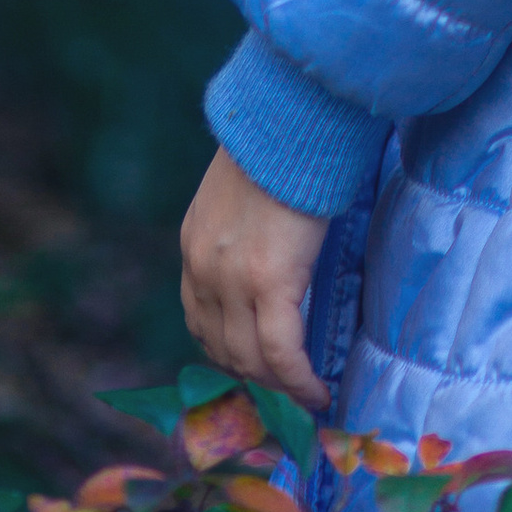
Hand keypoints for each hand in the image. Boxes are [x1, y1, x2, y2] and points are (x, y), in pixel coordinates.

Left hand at [179, 143, 330, 408]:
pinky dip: (297, 381)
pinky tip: (317, 392)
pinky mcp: (269, 281)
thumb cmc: (280, 143)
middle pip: (223, 348)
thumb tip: (270, 255)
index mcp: (194, 246)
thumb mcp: (240, 193)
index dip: (229, 353)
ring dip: (277, 385)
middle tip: (287, 393)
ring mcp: (232, 280)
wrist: (291, 116)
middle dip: (254, 377)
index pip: (200, 322)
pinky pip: (281, 352)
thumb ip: (242, 231)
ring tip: (304, 395)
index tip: (256, 367)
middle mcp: (203, 270)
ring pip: (250, 359)